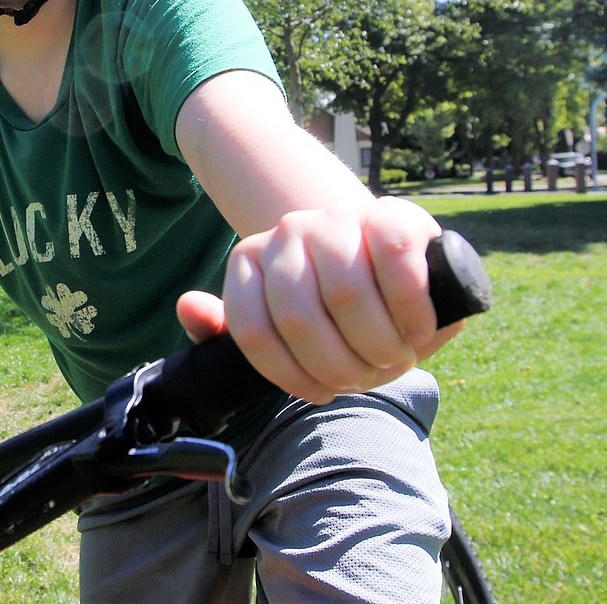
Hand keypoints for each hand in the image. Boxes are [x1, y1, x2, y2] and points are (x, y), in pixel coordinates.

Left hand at [177, 196, 462, 403]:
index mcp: (248, 261)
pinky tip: (417, 329)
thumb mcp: (273, 328)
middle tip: (365, 376)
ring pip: (347, 293)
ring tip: (393, 356)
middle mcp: (286, 232)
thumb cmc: (327, 314)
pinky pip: (394, 259)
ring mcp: (335, 219)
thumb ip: (224, 329)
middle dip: (340, 367)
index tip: (322, 392)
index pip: (252, 331)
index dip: (291, 376)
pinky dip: (411, 310)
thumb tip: (189, 305)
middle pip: (299, 319)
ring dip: (379, 344)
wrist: (384, 270)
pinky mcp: (389, 214)